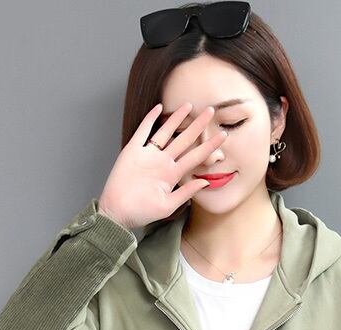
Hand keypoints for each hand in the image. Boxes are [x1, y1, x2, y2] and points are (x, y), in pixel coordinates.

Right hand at [97, 101, 228, 229]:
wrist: (117, 212)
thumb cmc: (142, 212)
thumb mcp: (168, 205)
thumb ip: (186, 192)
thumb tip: (206, 181)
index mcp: (172, 175)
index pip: (195, 156)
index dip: (209, 146)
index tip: (223, 135)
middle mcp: (162, 162)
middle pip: (184, 139)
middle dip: (198, 125)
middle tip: (211, 110)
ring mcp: (148, 155)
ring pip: (165, 132)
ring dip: (176, 118)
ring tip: (189, 105)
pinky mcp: (132, 151)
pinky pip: (142, 131)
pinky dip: (150, 119)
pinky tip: (159, 108)